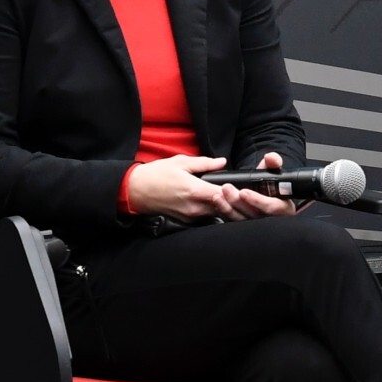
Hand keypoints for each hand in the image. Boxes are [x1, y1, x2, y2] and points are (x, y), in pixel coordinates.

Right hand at [122, 154, 290, 221]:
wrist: (136, 191)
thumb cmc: (156, 174)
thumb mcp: (180, 162)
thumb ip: (204, 163)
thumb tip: (222, 162)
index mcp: (194, 190)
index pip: (223, 194)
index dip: (235, 191)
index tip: (242, 185)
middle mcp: (194, 206)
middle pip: (223, 206)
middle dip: (233, 200)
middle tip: (245, 193)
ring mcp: (190, 215)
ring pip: (216, 213)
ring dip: (225, 206)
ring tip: (234, 197)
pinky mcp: (186, 220)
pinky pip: (206, 216)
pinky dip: (214, 210)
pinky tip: (219, 202)